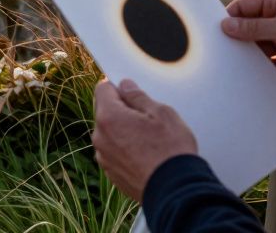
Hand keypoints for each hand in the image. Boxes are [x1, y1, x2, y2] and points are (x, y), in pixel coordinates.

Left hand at [92, 79, 196, 200]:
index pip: (103, 89)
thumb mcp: (161, 113)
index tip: (129, 90)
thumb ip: (138, 96)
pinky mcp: (111, 173)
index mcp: (109, 117)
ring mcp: (104, 157)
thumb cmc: (170, 151)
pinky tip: (145, 154)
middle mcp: (101, 137)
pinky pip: (114, 152)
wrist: (175, 190)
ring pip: (109, 133)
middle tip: (146, 117)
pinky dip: (125, 149)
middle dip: (121, 110)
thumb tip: (126, 86)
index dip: (117, 86)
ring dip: (122, 131)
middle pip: (104, 112)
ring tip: (148, 138)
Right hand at [221, 0, 275, 83]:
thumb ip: (254, 27)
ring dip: (254, 54)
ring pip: (258, 44)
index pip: (244, 7)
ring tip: (249, 62)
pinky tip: (267, 69)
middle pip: (249, 27)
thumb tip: (228, 24)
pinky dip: (266, 65)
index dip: (231, 19)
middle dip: (241, 38)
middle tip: (231, 49)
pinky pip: (269, 59)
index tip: (220, 32)